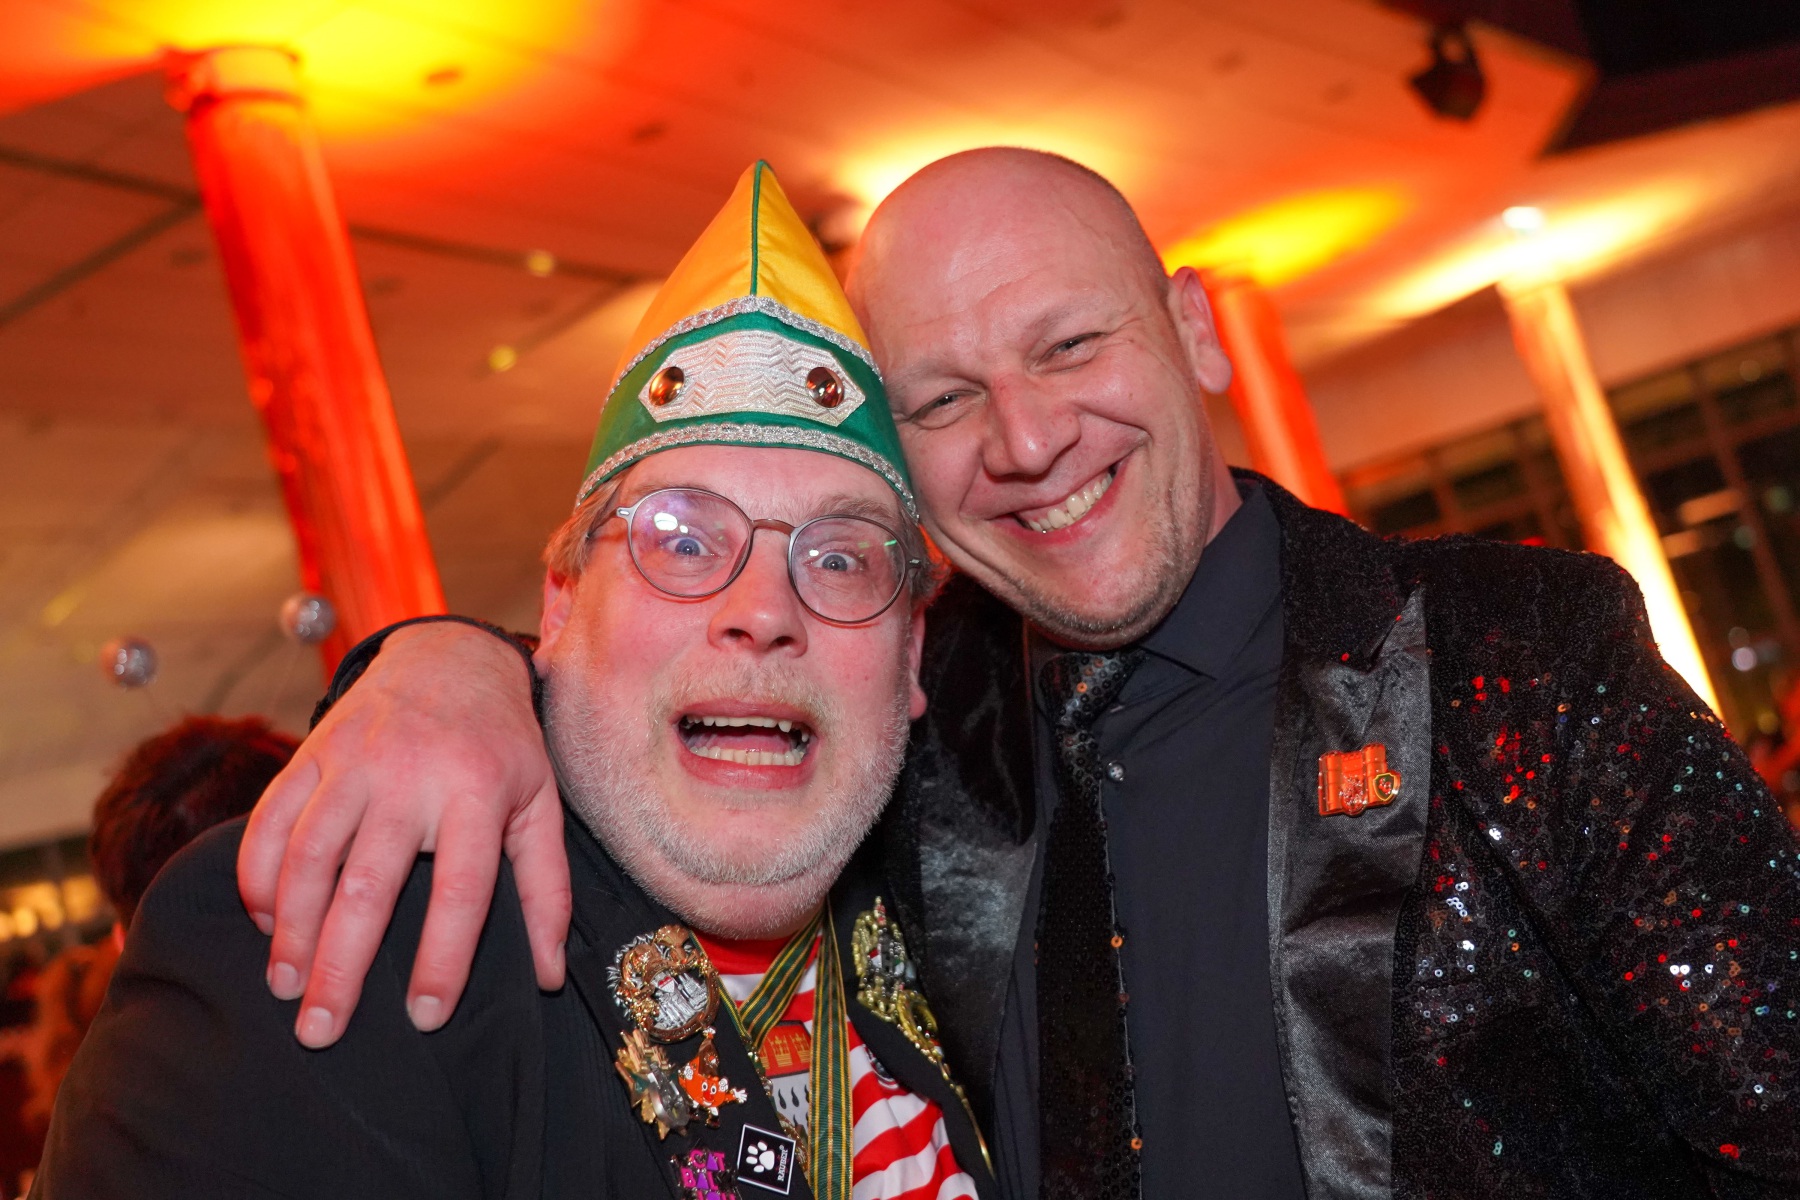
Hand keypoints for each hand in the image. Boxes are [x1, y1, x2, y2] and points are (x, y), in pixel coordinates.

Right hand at [237, 621, 569, 1047]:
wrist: (450, 657)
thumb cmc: (502, 747)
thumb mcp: (541, 806)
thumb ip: (546, 890)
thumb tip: (548, 976)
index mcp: (479, 792)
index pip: (461, 891)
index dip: (442, 959)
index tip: (423, 1018)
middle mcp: (412, 775)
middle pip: (368, 884)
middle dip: (340, 966)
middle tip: (321, 1032)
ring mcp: (354, 760)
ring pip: (309, 855)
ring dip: (290, 929)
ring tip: (286, 987)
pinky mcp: (312, 751)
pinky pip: (271, 819)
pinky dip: (259, 873)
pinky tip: (265, 921)